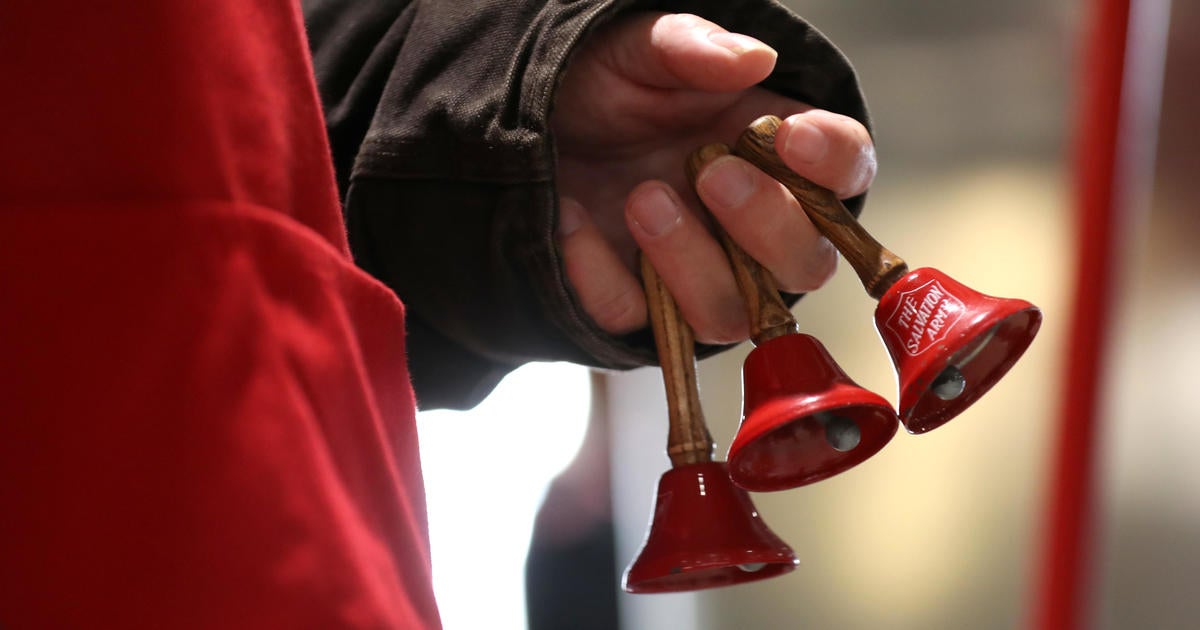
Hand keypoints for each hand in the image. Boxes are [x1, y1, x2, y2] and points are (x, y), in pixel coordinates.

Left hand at [552, 12, 875, 343]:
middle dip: (767, 224)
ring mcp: (695, 273)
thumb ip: (690, 47)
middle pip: (805, 264)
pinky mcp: (634, 303)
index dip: (835, 162)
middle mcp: (749, 227)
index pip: (846, 172)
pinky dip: (600, 275)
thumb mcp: (638, 49)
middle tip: (712, 173)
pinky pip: (634, 318)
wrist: (533, 126)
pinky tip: (573, 220)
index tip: (794, 136)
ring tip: (643, 198)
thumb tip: (752, 59)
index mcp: (775, 156)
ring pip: (728, 313)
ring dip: (691, 263)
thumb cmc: (605, 87)